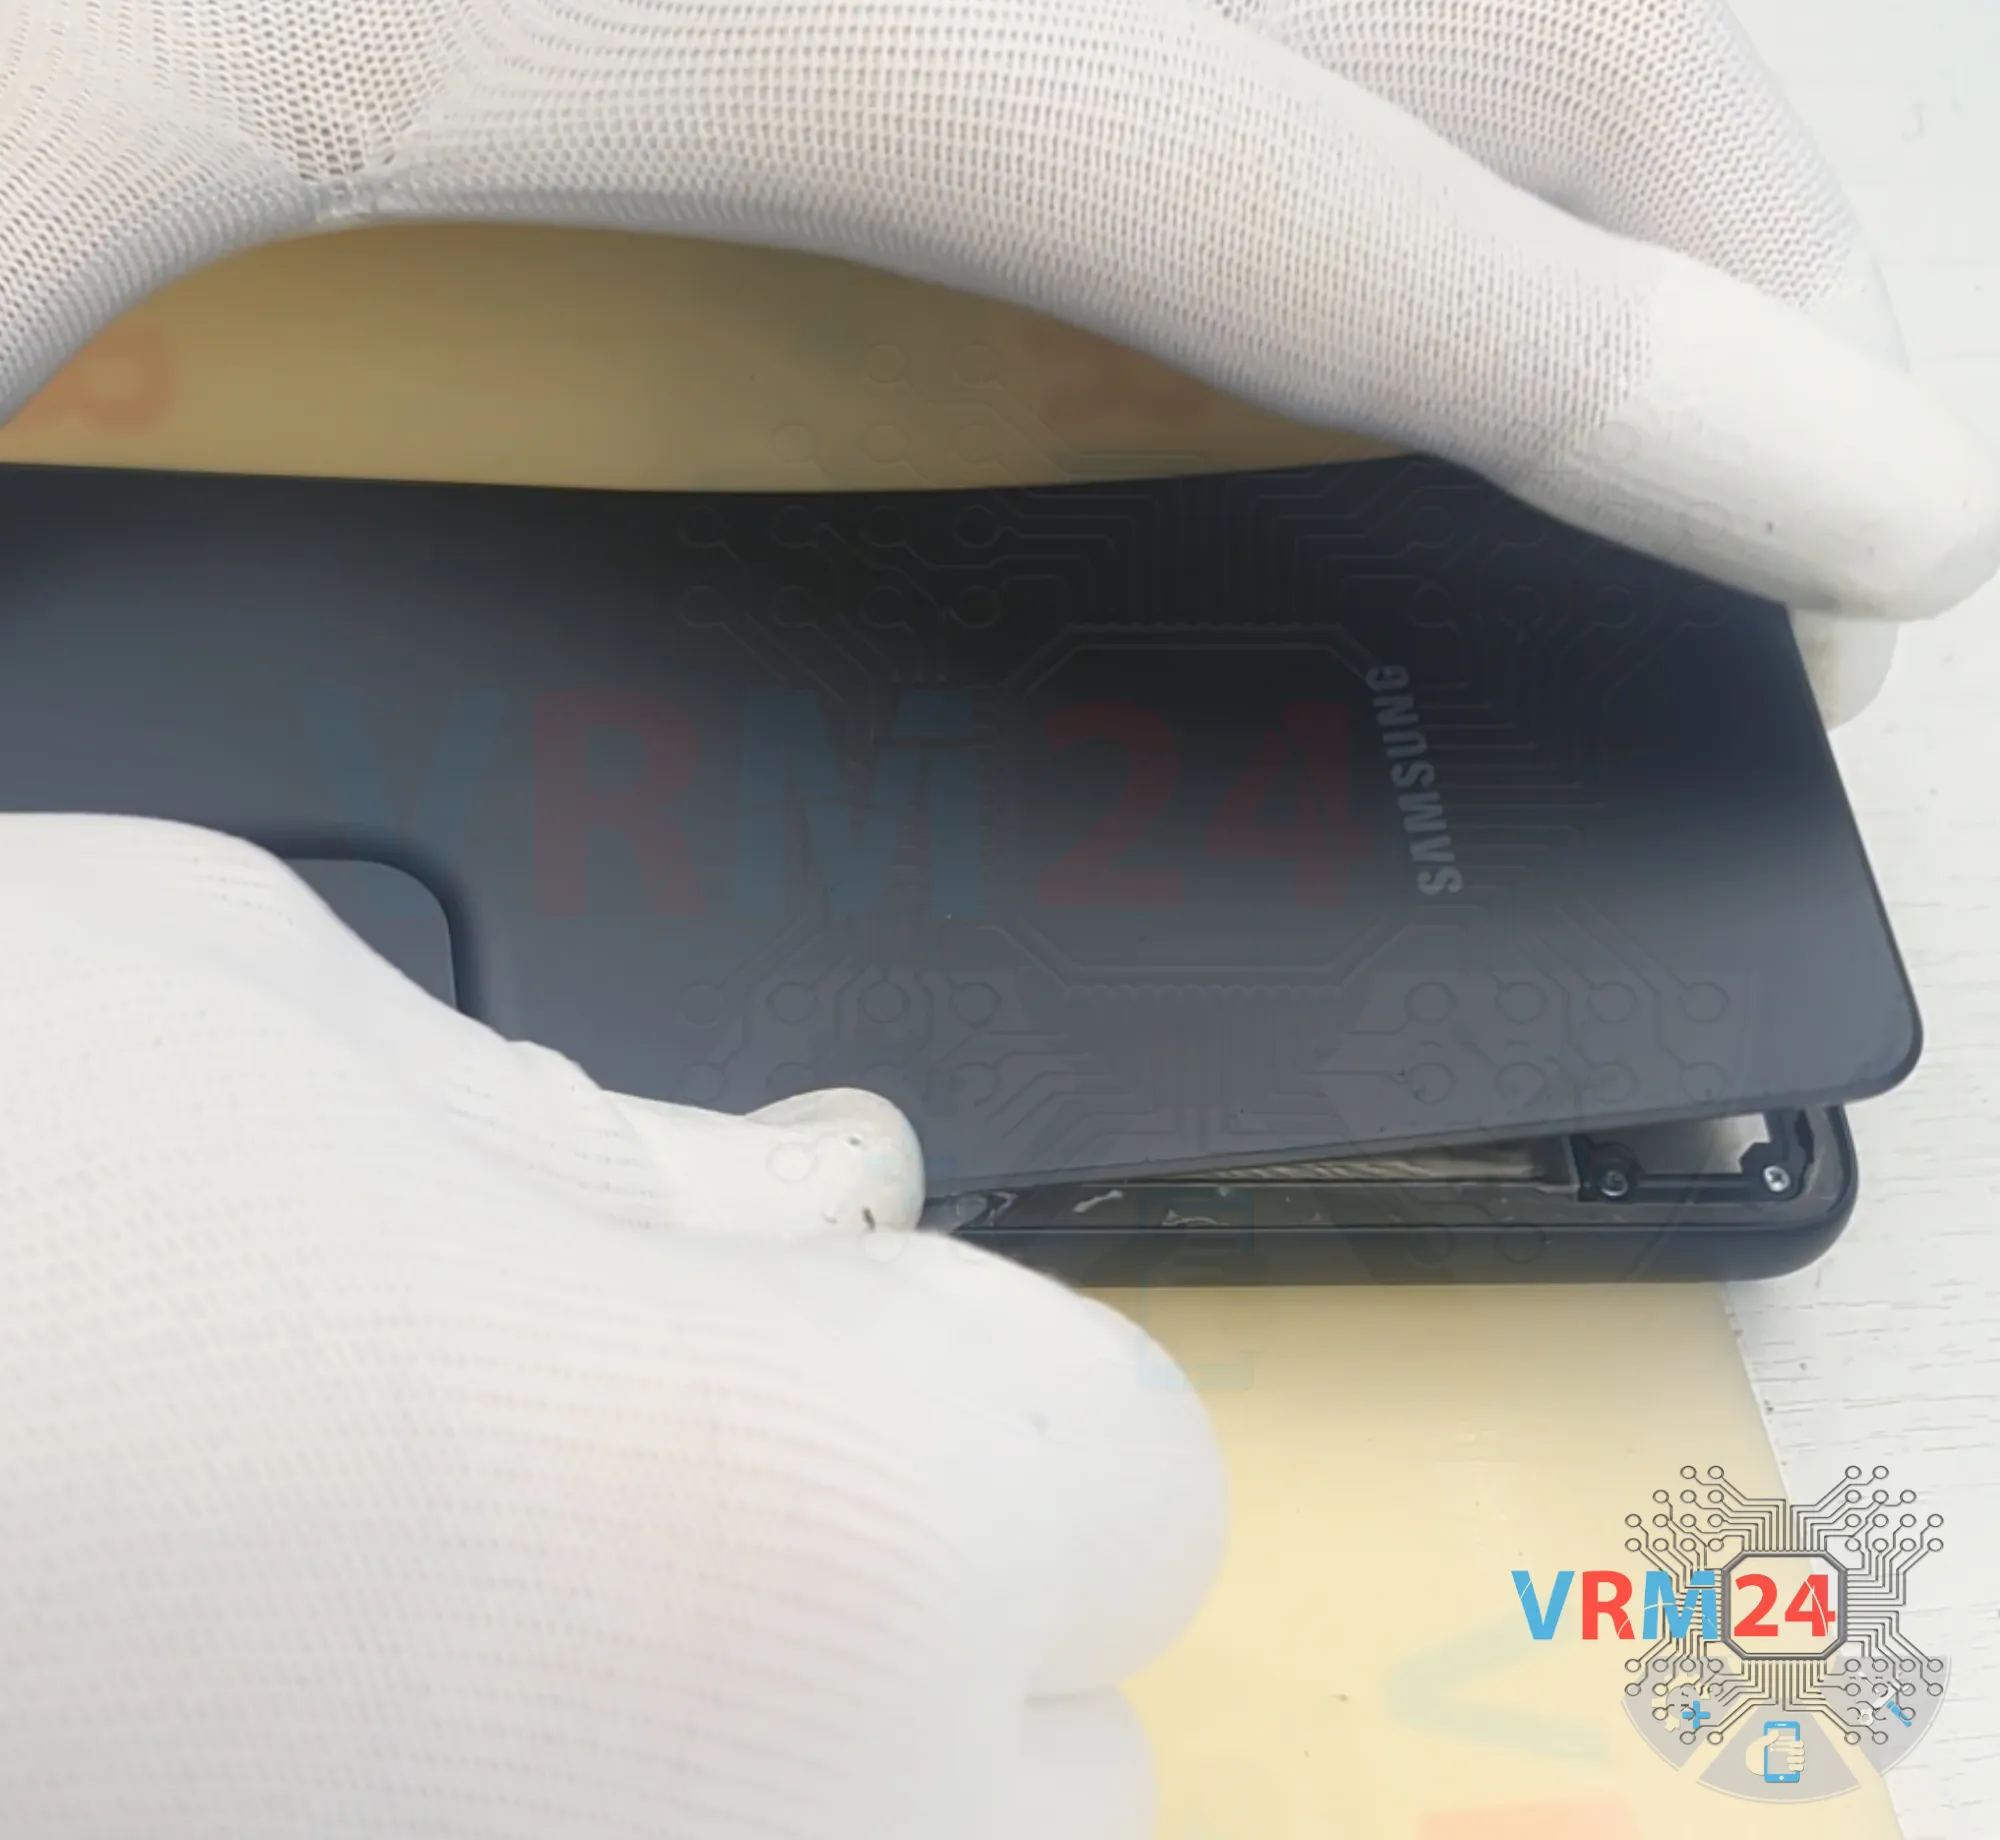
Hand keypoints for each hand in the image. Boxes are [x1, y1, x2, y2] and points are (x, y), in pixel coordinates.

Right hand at [0, 815, 1225, 1836]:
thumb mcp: (280, 1024)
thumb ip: (609, 1146)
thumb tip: (821, 1181)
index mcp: (796, 1545)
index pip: (1131, 1488)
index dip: (984, 1387)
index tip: (833, 1324)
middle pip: (1050, 1776)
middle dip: (905, 1618)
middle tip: (644, 1491)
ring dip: (767, 1775)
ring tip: (479, 1630)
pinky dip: (558, 1818)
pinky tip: (356, 1719)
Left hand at [6, 0, 1996, 717]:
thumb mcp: (135, 195)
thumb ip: (295, 490)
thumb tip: (360, 829)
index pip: (1388, 232)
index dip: (1687, 419)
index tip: (1887, 555)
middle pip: (1548, 19)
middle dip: (1755, 267)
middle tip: (1840, 489)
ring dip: (1632, 153)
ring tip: (1688, 368)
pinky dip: (1428, 75)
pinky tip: (1397, 202)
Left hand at [1749, 1727, 1807, 1780]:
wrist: (1751, 1762)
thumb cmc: (1756, 1749)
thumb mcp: (1761, 1742)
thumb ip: (1768, 1738)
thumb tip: (1777, 1731)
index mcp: (1782, 1744)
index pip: (1794, 1742)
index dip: (1798, 1742)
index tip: (1796, 1742)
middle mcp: (1787, 1753)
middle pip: (1799, 1752)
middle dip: (1797, 1751)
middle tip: (1791, 1751)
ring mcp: (1787, 1762)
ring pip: (1799, 1761)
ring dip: (1797, 1759)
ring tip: (1788, 1759)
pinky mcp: (1785, 1771)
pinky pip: (1795, 1771)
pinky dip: (1796, 1768)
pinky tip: (1790, 1766)